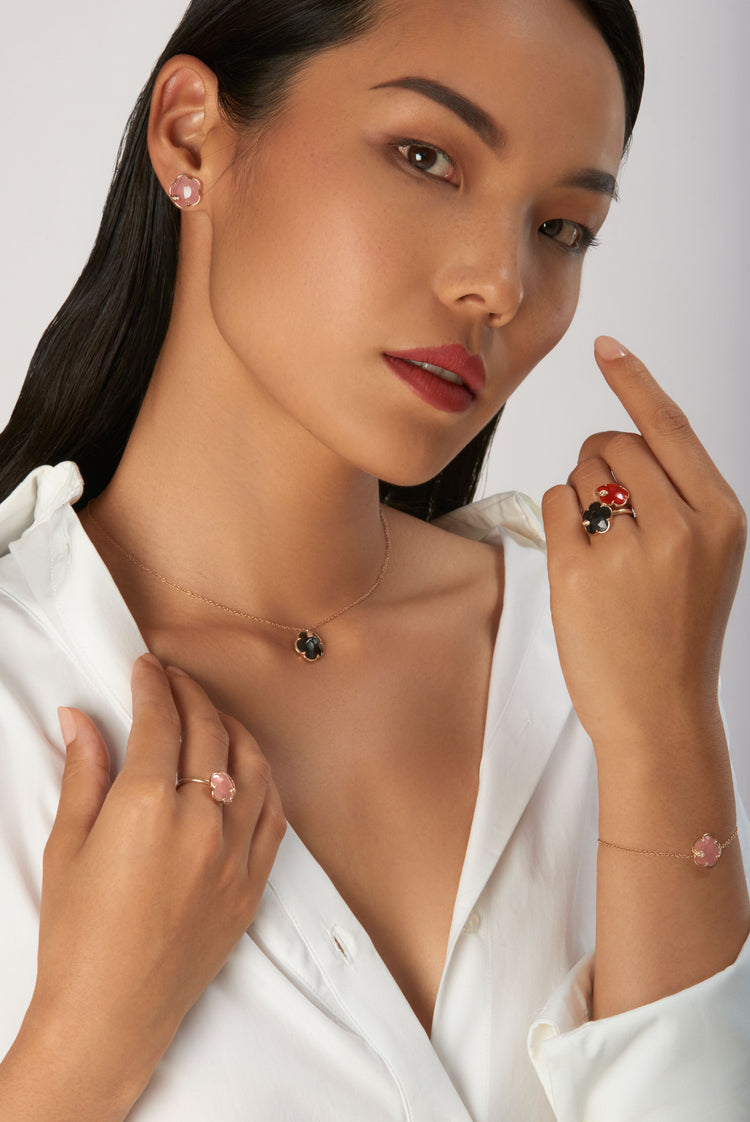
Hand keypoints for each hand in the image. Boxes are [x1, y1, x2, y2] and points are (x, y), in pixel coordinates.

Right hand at [17, 655, 285, 1113]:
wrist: (111, 1015)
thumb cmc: (78, 936)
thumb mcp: (68, 846)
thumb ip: (84, 772)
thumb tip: (79, 718)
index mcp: (149, 807)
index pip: (162, 719)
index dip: (153, 684)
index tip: (146, 668)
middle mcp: (202, 820)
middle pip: (210, 730)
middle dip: (191, 693)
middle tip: (174, 679)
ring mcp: (236, 852)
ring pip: (253, 763)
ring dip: (233, 726)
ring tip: (212, 713)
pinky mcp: (254, 882)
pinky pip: (274, 812)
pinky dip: (263, 777)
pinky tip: (248, 766)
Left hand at [542, 337, 745, 756]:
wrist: (660, 712)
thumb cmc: (676, 634)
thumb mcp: (707, 560)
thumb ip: (678, 499)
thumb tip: (624, 444)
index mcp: (721, 517)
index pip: (671, 428)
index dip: (634, 382)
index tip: (605, 346)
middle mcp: (683, 526)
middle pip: (616, 444)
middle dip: (599, 462)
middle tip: (607, 512)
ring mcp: (631, 550)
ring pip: (581, 472)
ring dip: (581, 496)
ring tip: (605, 553)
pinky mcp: (582, 573)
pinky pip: (554, 505)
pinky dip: (559, 521)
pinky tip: (580, 563)